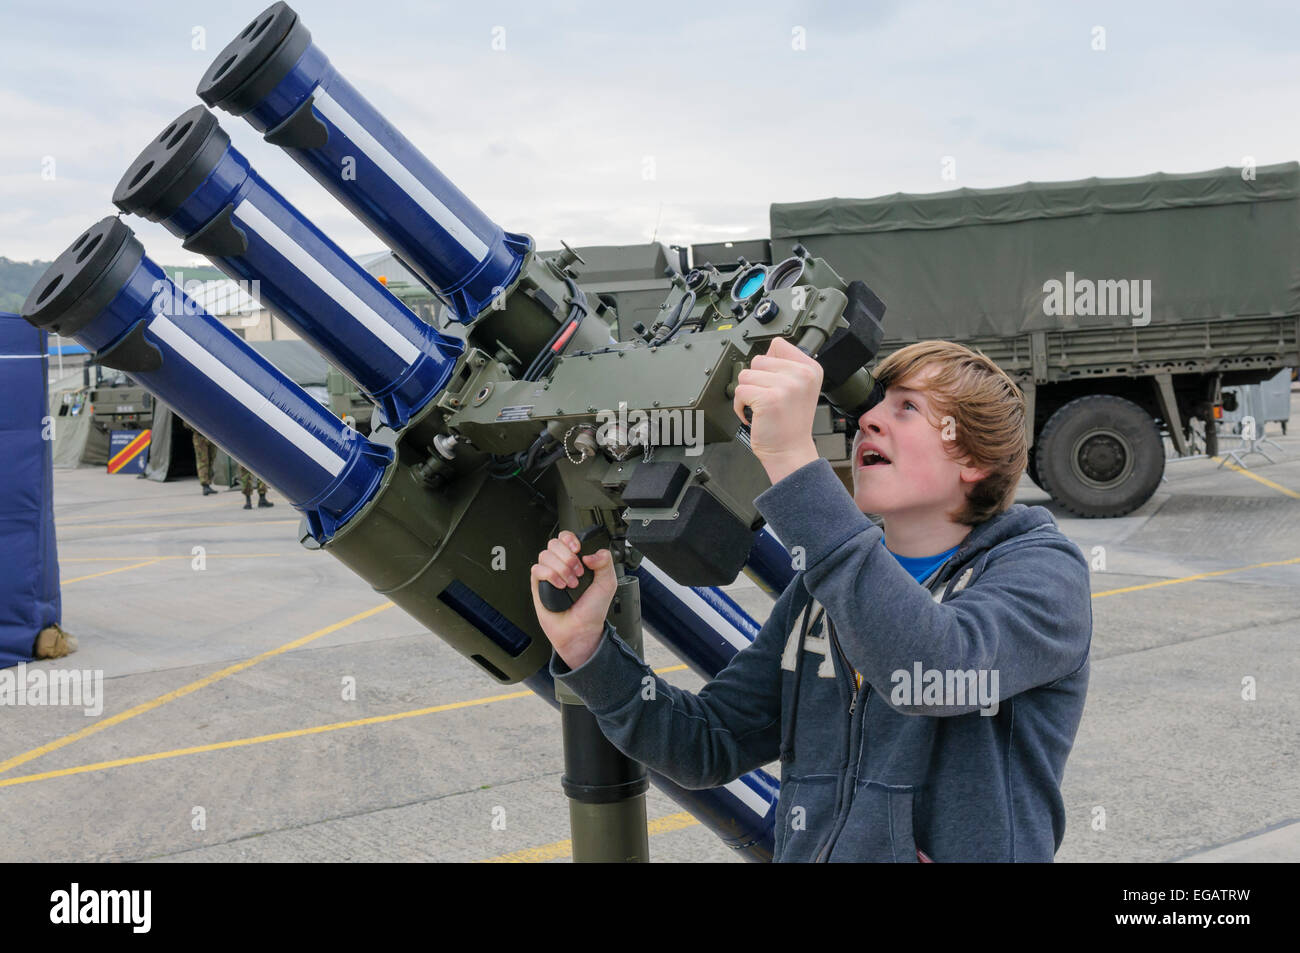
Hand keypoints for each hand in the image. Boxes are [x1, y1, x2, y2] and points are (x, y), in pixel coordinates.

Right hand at [530, 530, 618, 668]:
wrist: (581, 630)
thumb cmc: (592, 610)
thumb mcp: (608, 583)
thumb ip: (605, 562)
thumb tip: (590, 553)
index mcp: (577, 561)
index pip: (567, 538)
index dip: (570, 539)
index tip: (578, 549)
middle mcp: (561, 565)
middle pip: (554, 543)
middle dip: (567, 557)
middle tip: (578, 572)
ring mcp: (549, 574)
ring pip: (545, 555)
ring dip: (560, 568)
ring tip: (571, 584)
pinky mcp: (538, 585)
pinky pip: (537, 569)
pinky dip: (549, 575)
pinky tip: (560, 586)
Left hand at [733, 336, 822, 482]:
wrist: (791, 452)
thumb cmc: (790, 424)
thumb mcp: (800, 388)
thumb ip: (786, 367)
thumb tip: (763, 356)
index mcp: (811, 368)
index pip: (778, 345)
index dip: (769, 363)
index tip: (772, 381)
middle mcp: (802, 374)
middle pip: (758, 360)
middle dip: (756, 380)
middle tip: (767, 399)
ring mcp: (786, 386)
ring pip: (746, 375)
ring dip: (747, 393)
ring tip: (761, 407)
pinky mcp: (769, 398)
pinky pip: (740, 391)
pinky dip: (740, 406)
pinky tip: (755, 415)